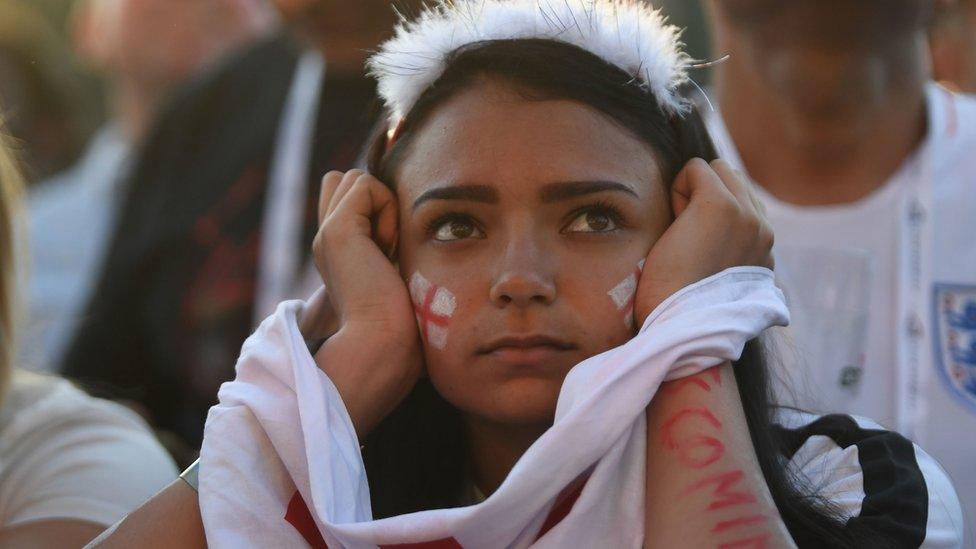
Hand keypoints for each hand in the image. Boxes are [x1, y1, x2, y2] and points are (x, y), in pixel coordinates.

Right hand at [310, 170, 423, 434]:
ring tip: (388, 249)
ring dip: (383, 205)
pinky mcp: (337, 230)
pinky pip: (365, 184)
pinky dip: (387, 208)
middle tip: (390, 248)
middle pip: (345, 180)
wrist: (386, 343)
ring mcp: (326, 234)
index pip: (346, 195)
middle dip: (377, 202)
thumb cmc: (403, 323)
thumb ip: (394, 246)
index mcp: (340, 253)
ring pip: (354, 178)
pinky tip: (387, 248)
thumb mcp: (399, 275)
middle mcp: (326, 241)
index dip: (376, 208)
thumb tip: (407, 224)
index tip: (393, 253)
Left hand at [634, 159, 773, 324]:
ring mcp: (746, 215)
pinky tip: (676, 224)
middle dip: (704, 196)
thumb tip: (711, 230)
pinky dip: (678, 188)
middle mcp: (763, 229)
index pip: (744, 200)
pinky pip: (696, 167)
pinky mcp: (721, 205)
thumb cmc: (684, 305)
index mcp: (765, 248)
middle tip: (687, 238)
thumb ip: (728, 250)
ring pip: (717, 168)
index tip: (698, 248)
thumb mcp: (718, 277)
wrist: (679, 323)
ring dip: (692, 192)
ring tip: (684, 232)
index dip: (712, 213)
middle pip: (733, 178)